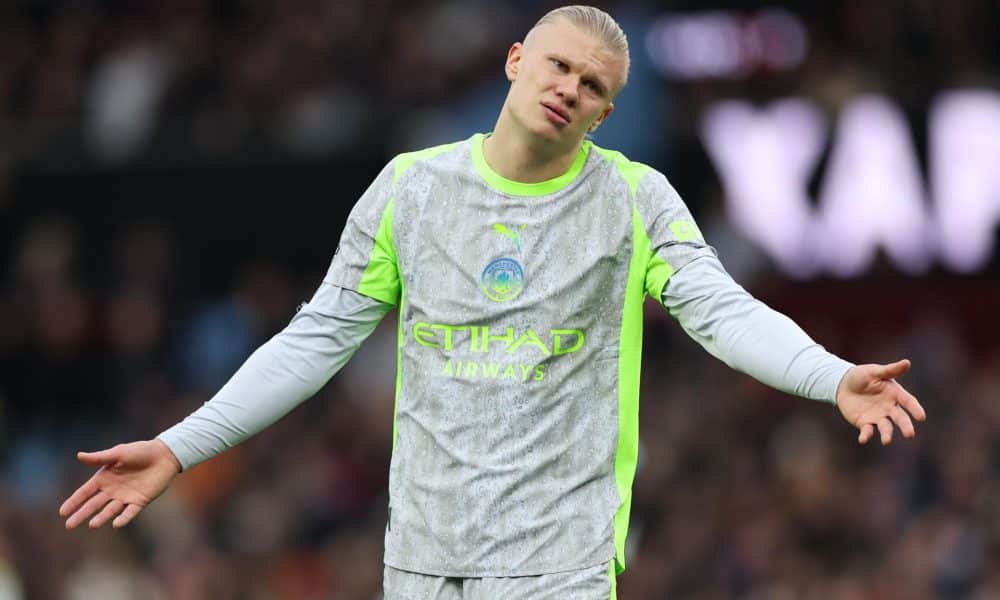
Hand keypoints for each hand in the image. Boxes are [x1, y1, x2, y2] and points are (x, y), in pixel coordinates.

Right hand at [59, 439, 181, 528]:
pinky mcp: (140, 501)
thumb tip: (78, 455)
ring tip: (92, 525)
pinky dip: (124, 518)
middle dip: (81, 514)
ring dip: (101, 517)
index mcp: (104, 478)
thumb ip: (99, 457)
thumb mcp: (118, 453)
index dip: (74, 501)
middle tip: (69, 525)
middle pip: (94, 504)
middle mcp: (112, 490)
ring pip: (110, 510)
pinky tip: (117, 523)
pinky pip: (130, 512)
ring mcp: (126, 497)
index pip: (85, 492)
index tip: (62, 512)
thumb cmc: (140, 451)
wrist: (164, 455)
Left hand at [836, 359, 926, 444]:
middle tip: (910, 434)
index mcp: (895, 394)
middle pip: (900, 418)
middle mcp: (889, 408)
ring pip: (885, 427)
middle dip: (905, 426)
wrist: (842, 384)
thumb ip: (890, 370)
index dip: (915, 409)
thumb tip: (907, 362)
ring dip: (886, 435)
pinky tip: (863, 440)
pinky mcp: (865, 423)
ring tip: (886, 441)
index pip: (908, 402)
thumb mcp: (875, 371)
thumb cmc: (862, 375)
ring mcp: (878, 416)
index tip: (921, 417)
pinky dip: (866, 436)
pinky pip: (867, 431)